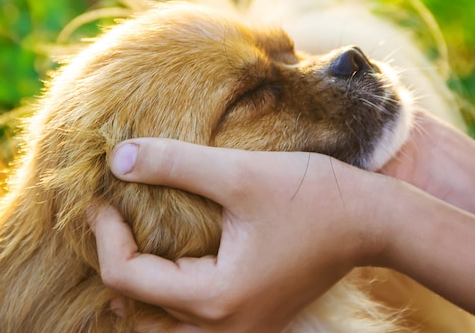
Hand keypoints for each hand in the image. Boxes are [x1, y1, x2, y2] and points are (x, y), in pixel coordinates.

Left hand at [89, 140, 390, 331]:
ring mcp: (245, 326)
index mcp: (217, 298)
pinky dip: (172, 293)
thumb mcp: (240, 175)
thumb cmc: (315, 196)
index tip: (100, 197)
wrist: (374, 220)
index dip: (105, 235)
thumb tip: (119, 158)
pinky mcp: (257, 315)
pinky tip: (173, 260)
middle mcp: (228, 327)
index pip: (128, 278)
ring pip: (167, 322)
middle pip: (142, 310)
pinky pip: (196, 318)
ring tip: (131, 245)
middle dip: (117, 265)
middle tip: (112, 222)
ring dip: (142, 288)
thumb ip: (175, 164)